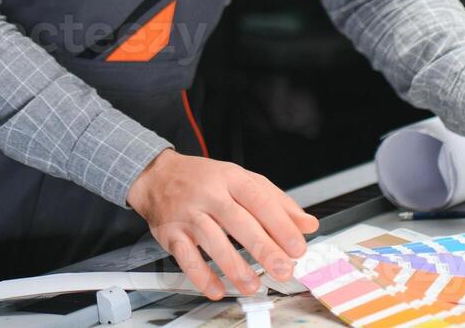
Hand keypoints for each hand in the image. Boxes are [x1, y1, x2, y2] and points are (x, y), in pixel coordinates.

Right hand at [127, 149, 319, 298]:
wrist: (157, 175)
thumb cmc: (204, 180)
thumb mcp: (242, 180)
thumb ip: (277, 202)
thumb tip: (307, 224)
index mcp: (231, 179)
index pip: (259, 200)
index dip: (280, 224)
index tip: (297, 246)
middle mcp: (209, 194)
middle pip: (238, 221)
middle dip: (263, 248)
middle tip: (283, 269)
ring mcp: (188, 213)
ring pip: (211, 240)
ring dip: (234, 266)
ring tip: (253, 285)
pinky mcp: (171, 233)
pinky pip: (185, 257)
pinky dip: (201, 276)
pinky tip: (216, 288)